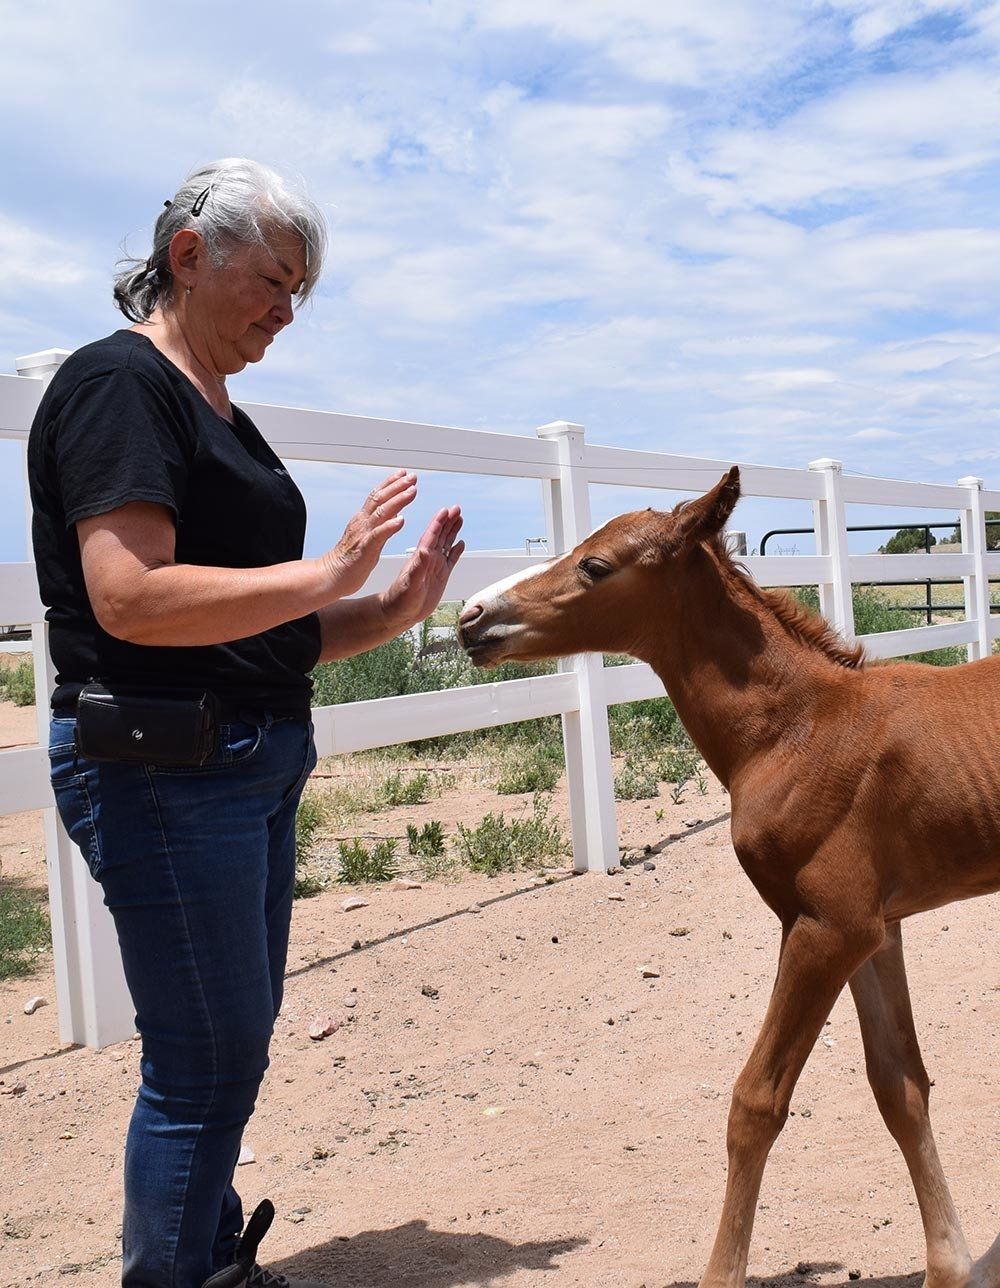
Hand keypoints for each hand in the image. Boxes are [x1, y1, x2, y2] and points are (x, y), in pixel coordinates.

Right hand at [321, 470, 416, 598]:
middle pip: (380, 499)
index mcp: (363, 519)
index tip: (404, 474)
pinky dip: (389, 527)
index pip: (377, 496)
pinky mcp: (365, 549)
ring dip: (398, 500)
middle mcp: (362, 523)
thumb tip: (394, 513)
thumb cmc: (349, 560)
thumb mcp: (366, 536)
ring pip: (381, 512)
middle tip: (412, 477)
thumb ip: (378, 524)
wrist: (331, 575)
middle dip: (397, 486)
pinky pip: (378, 535)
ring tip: (411, 491)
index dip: (390, 483)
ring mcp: (363, 534)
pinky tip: (400, 520)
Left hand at [380, 504, 464, 630]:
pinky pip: (450, 560)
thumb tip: (425, 550)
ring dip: (452, 531)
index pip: (431, 535)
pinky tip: (461, 543)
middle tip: (457, 508)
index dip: (438, 522)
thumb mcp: (409, 583)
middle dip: (448, 521)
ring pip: (446, 544)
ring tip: (459, 518)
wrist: (399, 613)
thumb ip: (418, 567)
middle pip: (440, 535)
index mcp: (421, 558)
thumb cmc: (400, 599)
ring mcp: (435, 567)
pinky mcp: (440, 576)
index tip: (445, 510)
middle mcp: (429, 559)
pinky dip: (456, 550)